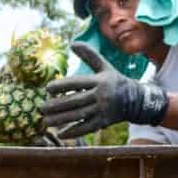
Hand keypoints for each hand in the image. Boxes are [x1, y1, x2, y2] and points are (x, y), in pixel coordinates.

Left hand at [40, 42, 168, 138]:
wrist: (137, 99)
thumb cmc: (114, 81)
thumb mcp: (104, 66)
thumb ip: (89, 55)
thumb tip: (72, 43)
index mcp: (99, 80)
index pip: (77, 83)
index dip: (61, 85)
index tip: (48, 88)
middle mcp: (101, 95)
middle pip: (75, 101)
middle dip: (56, 105)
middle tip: (41, 108)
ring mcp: (103, 110)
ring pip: (79, 116)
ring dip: (61, 120)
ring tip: (45, 121)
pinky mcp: (104, 122)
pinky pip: (87, 128)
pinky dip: (73, 132)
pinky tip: (60, 134)